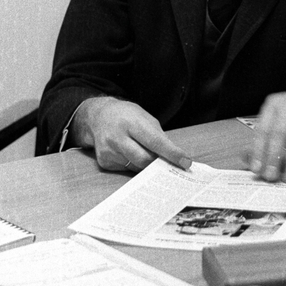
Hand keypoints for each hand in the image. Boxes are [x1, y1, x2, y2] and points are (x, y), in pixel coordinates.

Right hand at [73, 97, 191, 172]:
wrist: (99, 116)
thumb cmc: (127, 116)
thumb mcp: (145, 118)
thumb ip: (158, 136)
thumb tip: (173, 157)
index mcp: (131, 122)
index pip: (155, 141)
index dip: (172, 153)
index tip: (186, 162)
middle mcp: (117, 137)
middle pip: (144, 159)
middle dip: (158, 163)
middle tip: (168, 163)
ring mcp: (109, 150)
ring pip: (136, 167)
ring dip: (146, 164)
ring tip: (147, 155)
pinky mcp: (104, 162)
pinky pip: (126, 170)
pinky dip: (134, 165)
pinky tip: (130, 154)